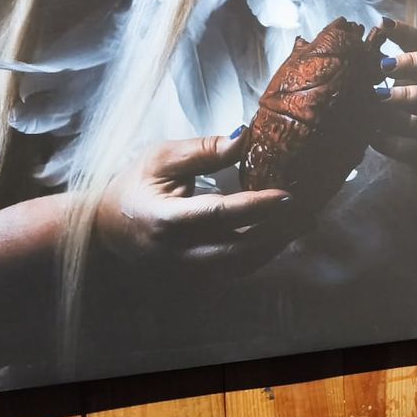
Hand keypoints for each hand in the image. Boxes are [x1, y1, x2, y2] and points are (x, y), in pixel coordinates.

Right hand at [94, 134, 298, 274]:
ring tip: (305, 221)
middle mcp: (178, 253)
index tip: (289, 194)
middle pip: (239, 249)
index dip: (257, 206)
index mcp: (165, 221)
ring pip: (242, 265)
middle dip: (279, 231)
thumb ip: (205, 150)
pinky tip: (282, 234)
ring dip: (276, 244)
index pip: (219, 214)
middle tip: (310, 211)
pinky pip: (237, 271)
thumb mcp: (163, 158)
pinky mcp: (196, 280)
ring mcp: (187, 273)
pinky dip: (262, 253)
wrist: (106, 228)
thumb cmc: (135, 186)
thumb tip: (246, 136)